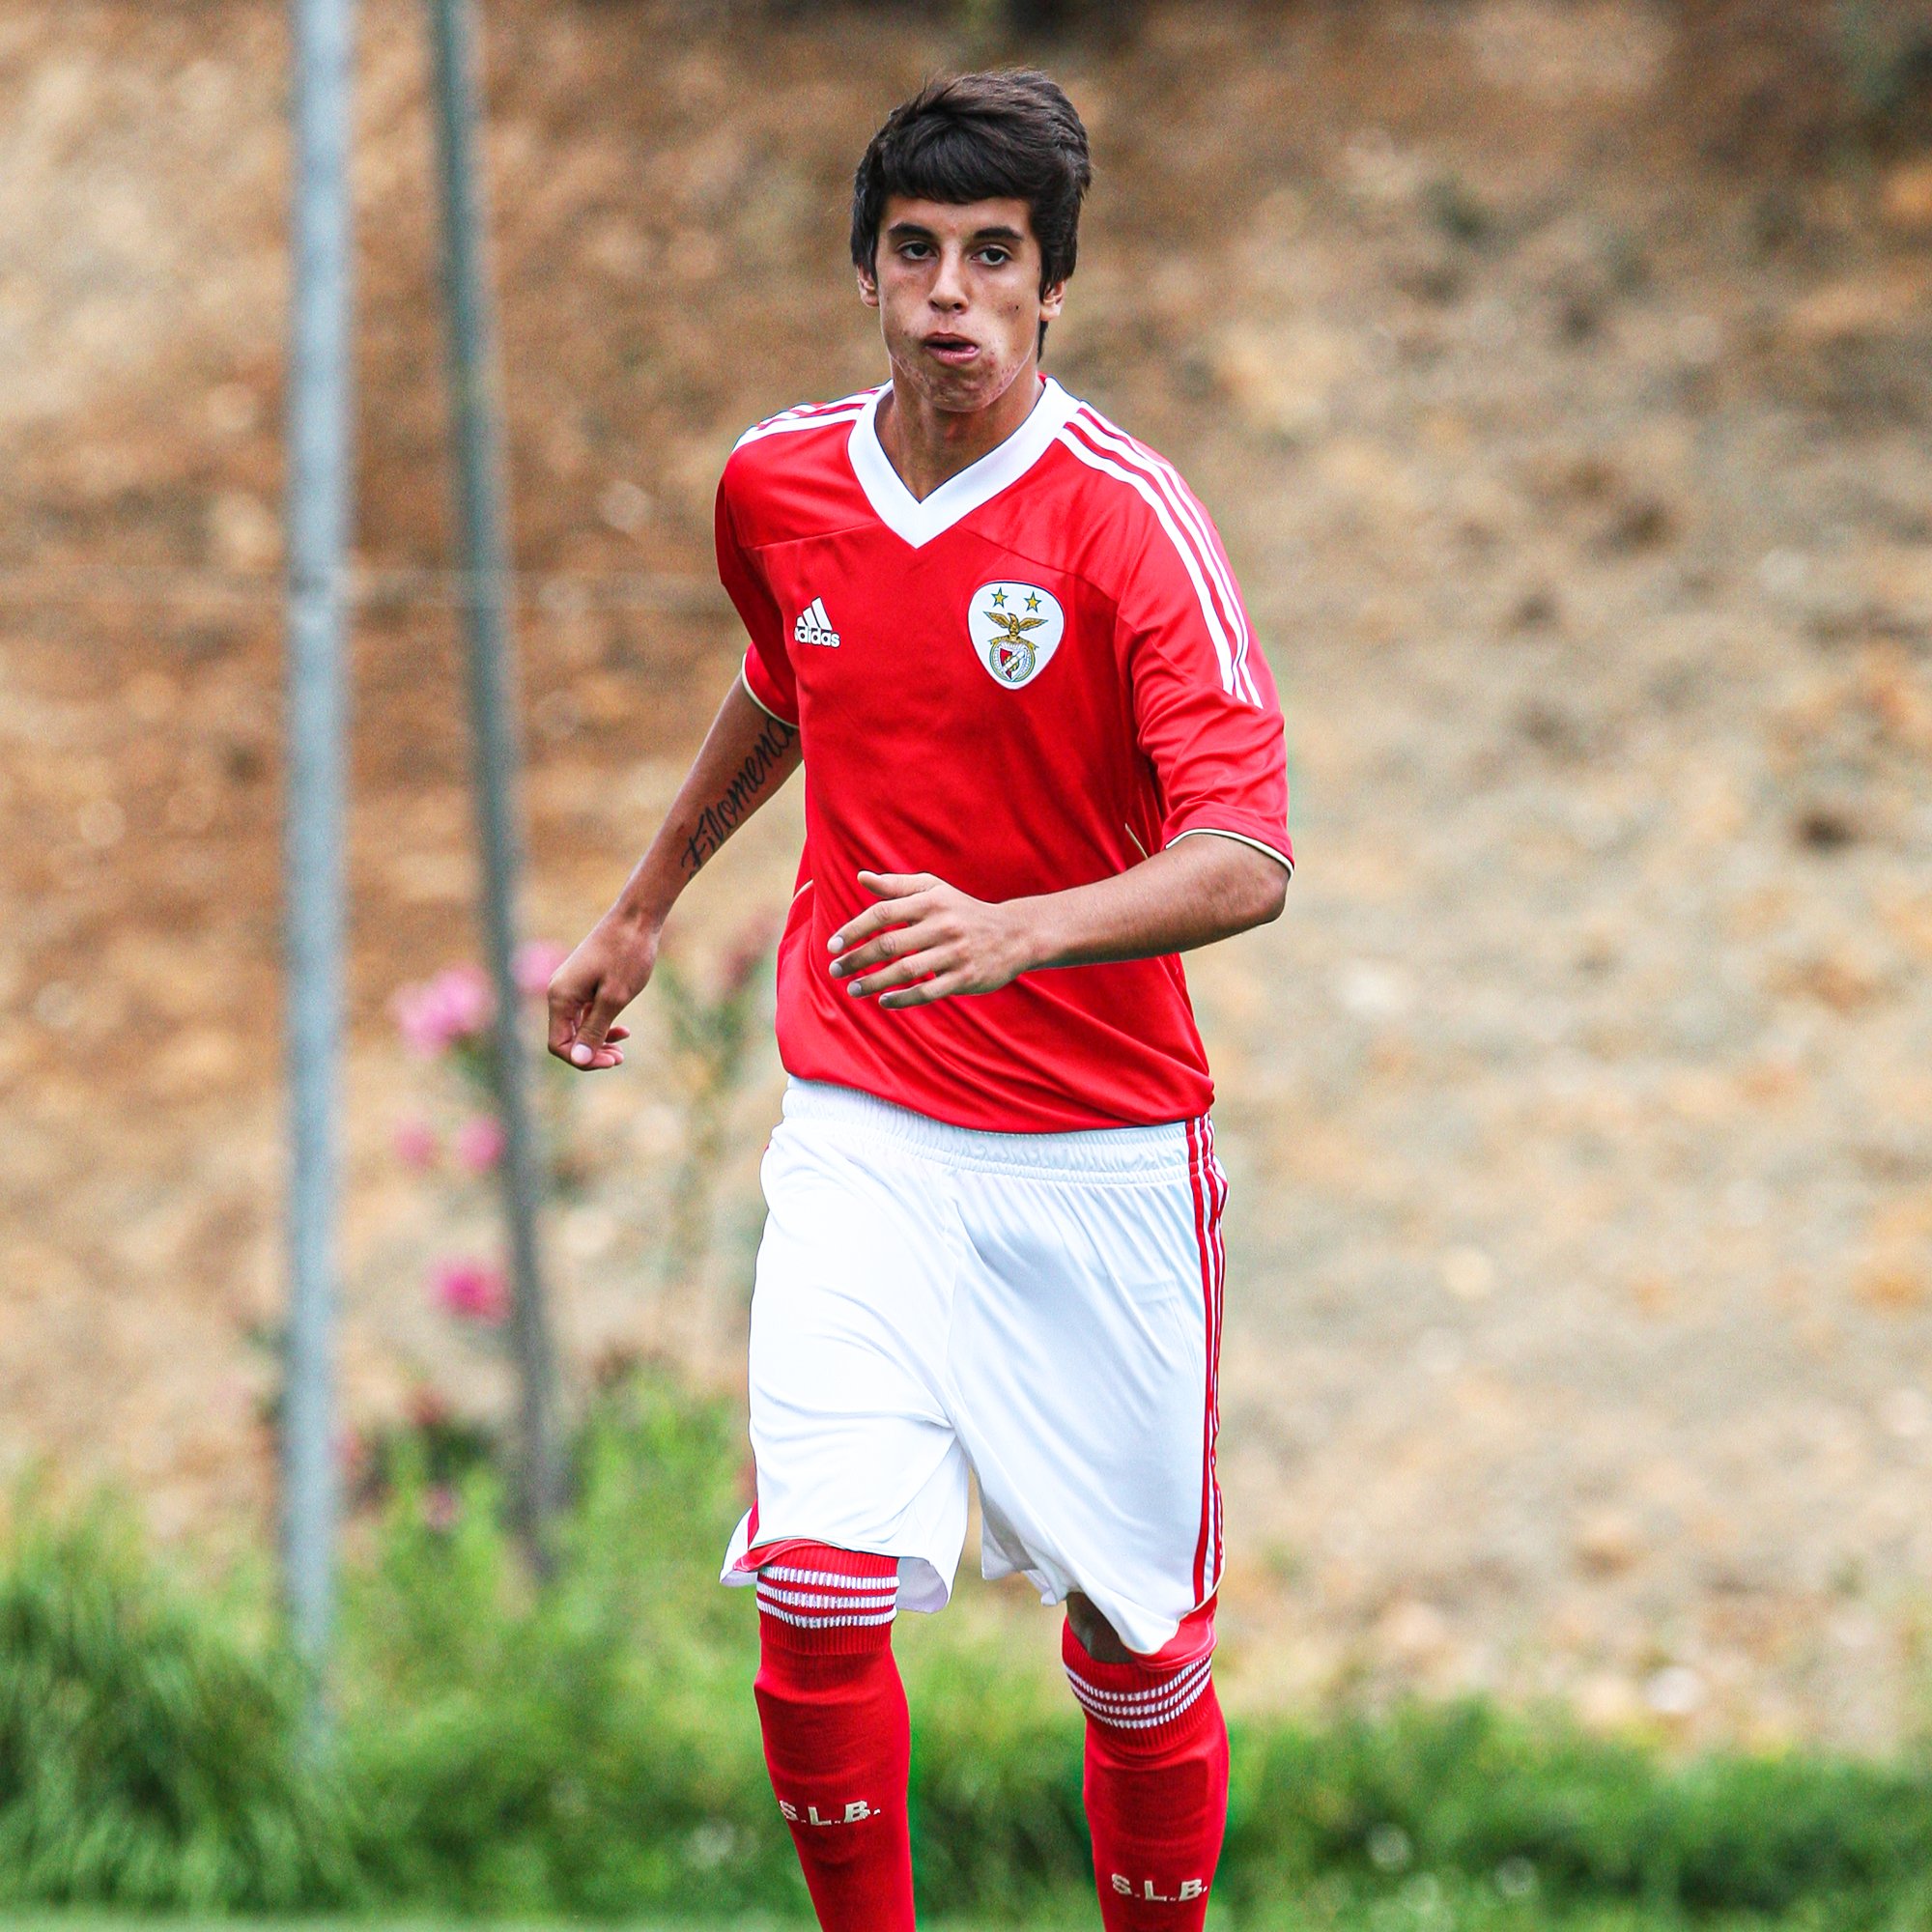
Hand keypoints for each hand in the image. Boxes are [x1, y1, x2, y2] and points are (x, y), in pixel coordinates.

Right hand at [546, 913, 652, 1068]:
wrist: (636, 918)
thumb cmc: (627, 955)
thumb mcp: (614, 998)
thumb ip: (595, 1030)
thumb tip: (579, 1060)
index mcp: (560, 997)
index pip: (559, 1044)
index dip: (583, 1059)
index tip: (613, 1060)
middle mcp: (559, 992)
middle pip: (567, 1038)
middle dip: (592, 1052)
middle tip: (620, 1058)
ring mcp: (571, 986)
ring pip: (577, 1026)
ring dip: (598, 1041)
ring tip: (622, 1050)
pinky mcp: (584, 981)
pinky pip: (586, 1013)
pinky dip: (602, 1024)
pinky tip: (623, 1030)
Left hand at [828, 870, 1034, 1009]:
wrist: (1014, 934)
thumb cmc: (963, 910)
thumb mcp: (934, 890)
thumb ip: (897, 885)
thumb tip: (861, 877)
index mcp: (930, 901)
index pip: (882, 914)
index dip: (854, 930)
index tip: (832, 945)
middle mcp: (942, 925)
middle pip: (889, 945)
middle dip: (857, 960)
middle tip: (835, 970)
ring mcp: (955, 953)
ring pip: (905, 971)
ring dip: (874, 983)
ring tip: (853, 990)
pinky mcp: (965, 977)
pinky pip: (928, 992)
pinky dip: (903, 999)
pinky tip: (884, 1002)